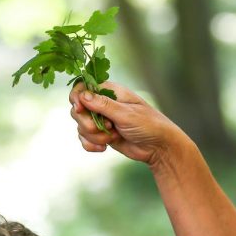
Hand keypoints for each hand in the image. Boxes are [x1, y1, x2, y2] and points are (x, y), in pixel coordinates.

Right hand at [69, 81, 186, 167]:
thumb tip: (83, 95)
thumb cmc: (148, 124)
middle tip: (106, 128)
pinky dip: (91, 145)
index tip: (79, 109)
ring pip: (80, 126)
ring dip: (93, 136)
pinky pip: (84, 139)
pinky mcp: (101, 135)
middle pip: (78, 109)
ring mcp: (101, 120)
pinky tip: (104, 148)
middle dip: (87, 122)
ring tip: (112, 137)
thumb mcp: (127, 114)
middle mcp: (103, 104)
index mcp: (110, 92)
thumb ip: (104, 105)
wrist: (159, 147)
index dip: (77, 98)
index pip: (83, 88)